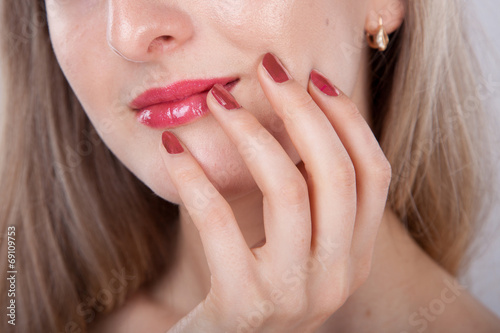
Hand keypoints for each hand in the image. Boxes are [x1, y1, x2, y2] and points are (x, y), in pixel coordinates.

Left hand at [161, 53, 391, 332]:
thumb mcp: (297, 244)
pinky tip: (173, 149)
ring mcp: (295, 292)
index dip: (348, 119)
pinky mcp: (244, 303)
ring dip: (250, 133)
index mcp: (355, 255)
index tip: (313, 78)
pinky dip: (195, 177)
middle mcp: (338, 274)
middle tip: (267, 69)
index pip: (374, 173)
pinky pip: (220, 223)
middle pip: (337, 172)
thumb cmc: (255, 282)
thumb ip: (310, 196)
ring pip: (287, 188)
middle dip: (303, 109)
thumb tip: (298, 111)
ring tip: (216, 101)